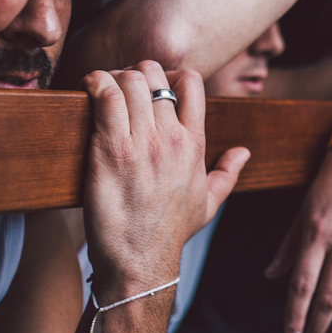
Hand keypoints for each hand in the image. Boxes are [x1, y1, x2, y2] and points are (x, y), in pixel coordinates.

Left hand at [80, 61, 249, 299]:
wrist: (140, 261)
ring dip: (112, 76)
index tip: (151, 84)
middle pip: (154, 75)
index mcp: (194, 144)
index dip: (169, 73)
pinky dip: (94, 84)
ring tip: (100, 87)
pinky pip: (105, 98)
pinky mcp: (111, 151)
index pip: (191, 83)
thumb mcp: (209, 203)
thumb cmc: (169, 234)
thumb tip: (243, 153)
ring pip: (130, 80)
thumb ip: (228, 173)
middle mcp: (172, 138)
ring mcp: (142, 143)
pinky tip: (87, 88)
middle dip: (135, 71)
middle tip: (120, 85)